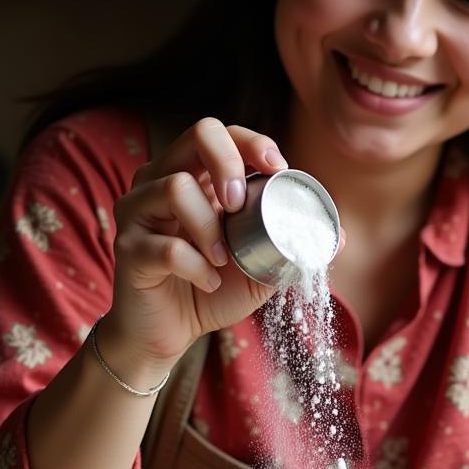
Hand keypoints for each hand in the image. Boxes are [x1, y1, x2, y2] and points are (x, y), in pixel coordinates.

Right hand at [100, 117, 288, 384]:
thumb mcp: (261, 268)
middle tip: (240, 204)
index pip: (220, 132)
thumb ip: (292, 247)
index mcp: (195, 176)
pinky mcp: (126, 247)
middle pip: (197, 133)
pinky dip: (195, 266)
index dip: (252, 142)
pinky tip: (205, 281)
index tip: (278, 168)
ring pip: (175, 187)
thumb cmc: (211, 290)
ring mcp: (138, 210)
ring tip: (222, 259)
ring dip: (209, 227)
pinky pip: (164, 245)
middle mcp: (161, 181)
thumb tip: (342, 234)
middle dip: (228, 162)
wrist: (168, 335)